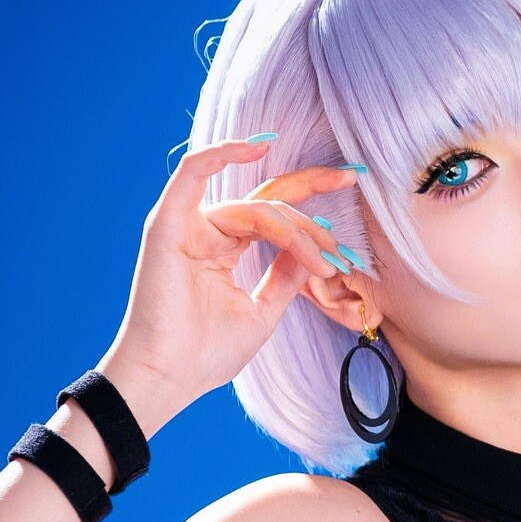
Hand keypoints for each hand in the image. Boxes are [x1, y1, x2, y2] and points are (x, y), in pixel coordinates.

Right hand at [100, 137, 365, 424]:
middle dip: (314, 188)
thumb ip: (286, 276)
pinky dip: (223, 154)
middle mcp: (208, 231)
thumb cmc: (206, 354)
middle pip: (268, 200)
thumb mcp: (263, 311)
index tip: (352, 216)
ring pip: (255, 209)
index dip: (313, 215)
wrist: (168, 376)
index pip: (275, 216)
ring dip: (294, 230)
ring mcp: (188, 225)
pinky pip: (194, 172)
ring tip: (322, 257)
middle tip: (352, 181)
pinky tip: (258, 144)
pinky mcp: (168, 223)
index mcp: (226, 249)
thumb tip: (316, 251)